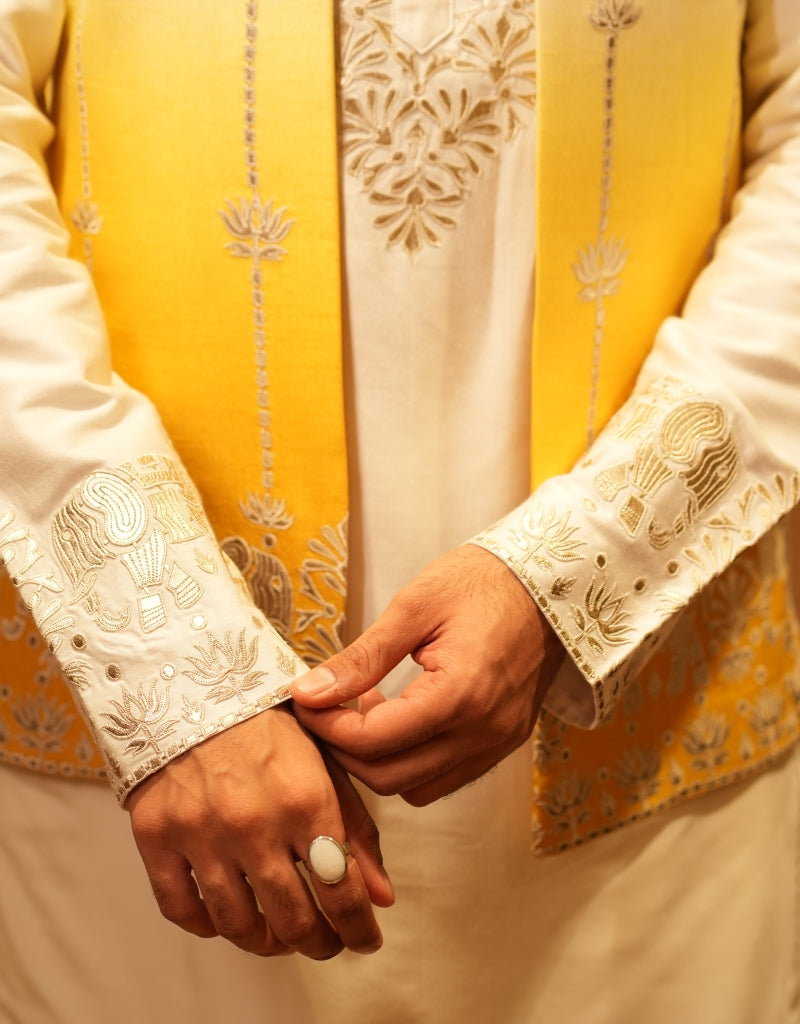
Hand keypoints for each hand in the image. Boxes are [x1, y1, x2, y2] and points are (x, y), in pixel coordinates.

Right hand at [127, 706, 393, 958]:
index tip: (364, 940)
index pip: (340, 892)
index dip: (358, 928)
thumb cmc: (270, 720)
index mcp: (304, 798)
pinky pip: (182, 909)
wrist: (194, 682)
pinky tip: (228, 916)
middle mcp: (254, 822)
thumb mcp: (326, 760)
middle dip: (318, 942)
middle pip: (292, 920)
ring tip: (280, 934)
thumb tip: (380, 896)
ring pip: (238, 925)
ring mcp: (201, 832)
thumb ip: (356, 829)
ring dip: (267, 942)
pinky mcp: (156, 835)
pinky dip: (208, 925)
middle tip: (325, 941)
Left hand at [291, 545, 563, 804]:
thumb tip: (309, 691)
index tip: (306, 700)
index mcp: (460, 694)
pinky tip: (401, 717)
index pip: (373, 741)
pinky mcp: (505, 743)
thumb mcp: (414, 607)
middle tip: (327, 707)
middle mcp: (483, 731)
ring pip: (417, 787)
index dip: (327, 726)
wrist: (550, 581)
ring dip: (379, 761)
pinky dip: (412, 761)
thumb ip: (361, 658)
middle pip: (390, 777)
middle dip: (345, 750)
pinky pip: (446, 776)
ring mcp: (498, 743)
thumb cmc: (483, 582)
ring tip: (367, 710)